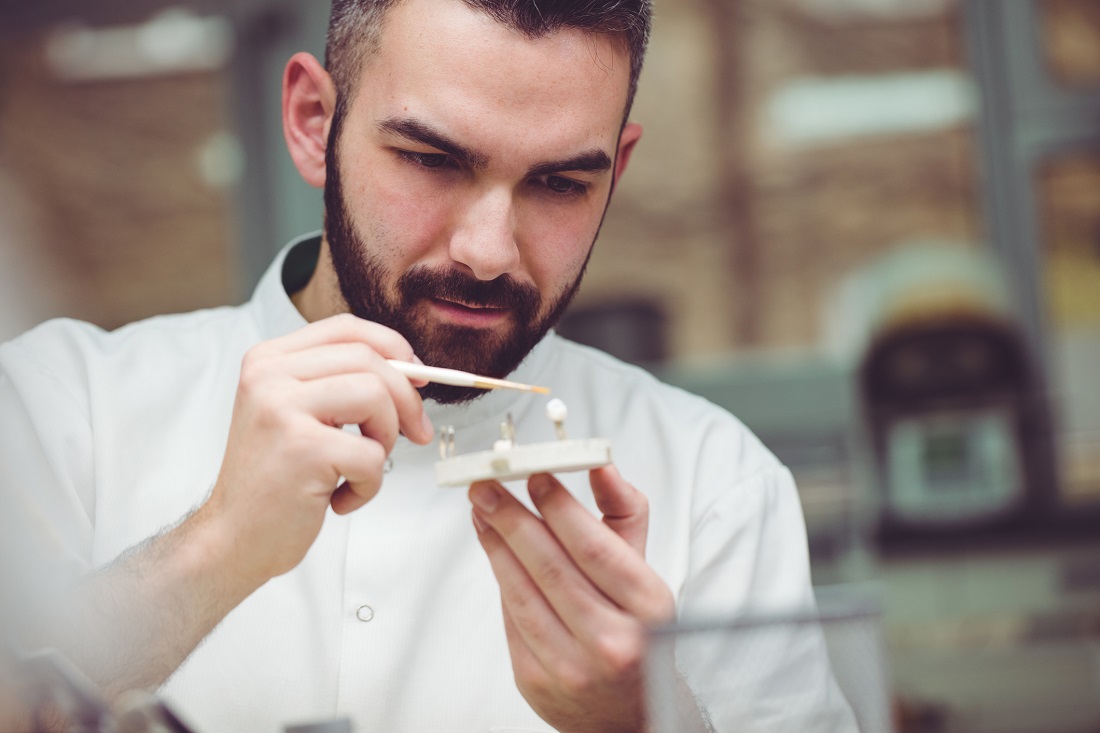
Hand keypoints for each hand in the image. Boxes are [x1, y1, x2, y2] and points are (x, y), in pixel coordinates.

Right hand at [199, 313, 433, 584]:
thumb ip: (339, 383)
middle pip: (369, 361)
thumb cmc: (274, 480)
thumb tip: (411, 372)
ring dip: (386, 440)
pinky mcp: (302, 448)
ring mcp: (282, 409)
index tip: (418, 378)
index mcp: (269, 360)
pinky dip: (368, 485)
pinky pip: (371, 455)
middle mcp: (269, 376)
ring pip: (377, 397)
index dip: (393, 347)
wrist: (232, 538)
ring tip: (362, 468)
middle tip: (416, 433)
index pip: (347, 328)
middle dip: (406, 400)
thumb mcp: (297, 414)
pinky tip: (339, 499)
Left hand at [469, 467, 675, 732]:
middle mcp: (613, 642)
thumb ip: (623, 513)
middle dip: (513, 519)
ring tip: (482, 511)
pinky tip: (492, 549)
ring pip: (522, 592)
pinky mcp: (534, 680)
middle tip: (488, 487)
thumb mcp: (643, 573)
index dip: (560, 508)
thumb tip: (601, 464)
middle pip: (552, 567)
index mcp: (647, 610)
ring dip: (496, 545)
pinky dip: (499, 578)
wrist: (626, 713)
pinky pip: (510, 618)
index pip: (595, 548)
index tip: (535, 476)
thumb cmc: (635, 633)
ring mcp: (571, 666)